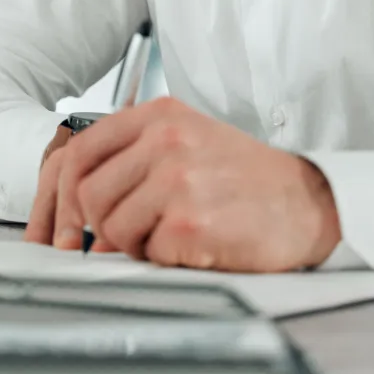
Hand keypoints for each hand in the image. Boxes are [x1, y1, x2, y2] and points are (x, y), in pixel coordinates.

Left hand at [24, 98, 341, 271]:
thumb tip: (78, 202)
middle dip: (103, 226)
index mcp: (161, 115)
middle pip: (90, 195)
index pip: (81, 150)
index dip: (65, 194)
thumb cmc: (247, 177)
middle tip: (136, 233)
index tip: (69, 222)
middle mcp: (167, 140)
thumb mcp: (190, 140)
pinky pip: (147, 252)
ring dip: (136, 243)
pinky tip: (195, 244)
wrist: (309, 203)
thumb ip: (135, 157)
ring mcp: (178, 180)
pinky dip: (165, 258)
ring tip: (173, 235)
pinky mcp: (191, 222)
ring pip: (112, 227)